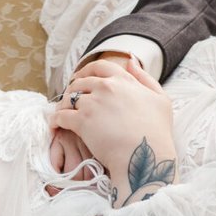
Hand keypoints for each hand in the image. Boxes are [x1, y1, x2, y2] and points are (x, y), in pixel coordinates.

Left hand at [53, 57, 175, 201]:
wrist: (145, 154)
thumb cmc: (157, 130)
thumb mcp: (160, 98)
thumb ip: (145, 77)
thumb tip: (130, 61)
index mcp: (123, 80)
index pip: (100, 66)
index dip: (87, 70)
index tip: (81, 76)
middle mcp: (106, 87)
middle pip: (80, 82)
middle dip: (74, 89)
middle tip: (72, 99)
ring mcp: (92, 103)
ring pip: (69, 98)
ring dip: (64, 104)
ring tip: (64, 112)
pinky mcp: (81, 121)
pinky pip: (60, 116)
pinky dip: (56, 120)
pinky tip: (56, 125)